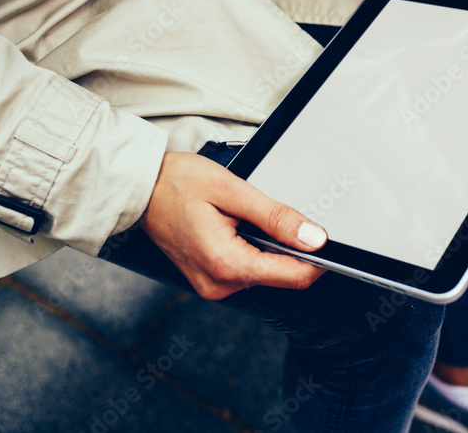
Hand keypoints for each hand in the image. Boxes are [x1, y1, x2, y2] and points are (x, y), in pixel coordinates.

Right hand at [140, 152, 327, 299]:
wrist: (142, 188)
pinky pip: (247, 269)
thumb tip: (314, 238)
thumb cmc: (178, 183)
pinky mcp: (211, 280)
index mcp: (226, 265)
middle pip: (280, 275)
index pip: (293, 276)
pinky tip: (234, 227)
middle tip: (266, 211)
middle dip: (286, 245)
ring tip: (241, 216)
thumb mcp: (233, 190)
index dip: (317, 258)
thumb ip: (277, 217)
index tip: (326, 238)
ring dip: (266, 245)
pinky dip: (251, 248)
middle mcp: (219, 285)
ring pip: (265, 271)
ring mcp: (213, 286)